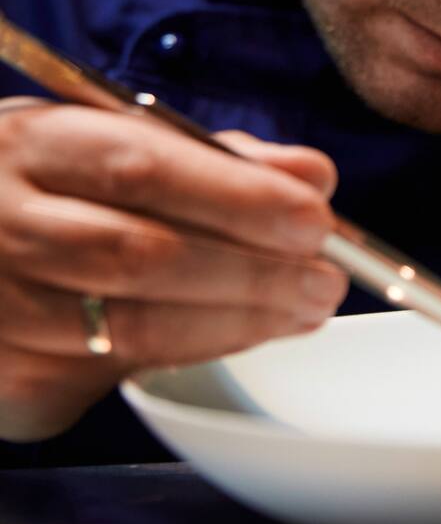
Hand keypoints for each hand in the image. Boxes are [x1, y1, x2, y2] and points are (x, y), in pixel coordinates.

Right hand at [0, 100, 346, 440]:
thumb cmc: (47, 185)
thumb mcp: (105, 141)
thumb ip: (211, 157)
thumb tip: (309, 177)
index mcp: (31, 145)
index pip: (143, 169)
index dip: (237, 198)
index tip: (313, 218)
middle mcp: (2, 226)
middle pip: (142, 257)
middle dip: (252, 272)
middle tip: (325, 278)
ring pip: (133, 330)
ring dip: (236, 323)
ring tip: (301, 308)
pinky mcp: (8, 382)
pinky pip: (112, 378)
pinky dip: (188, 356)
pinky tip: (235, 332)